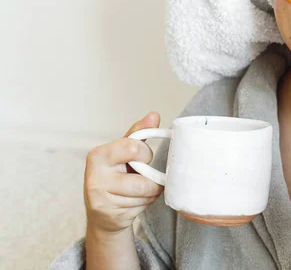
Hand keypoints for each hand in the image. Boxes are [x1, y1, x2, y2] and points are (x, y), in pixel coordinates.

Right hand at [84, 112, 163, 233]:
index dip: (145, 154)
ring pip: (146, 193)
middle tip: (141, 176)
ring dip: (150, 192)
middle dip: (151, 177)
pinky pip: (142, 207)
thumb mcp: (124, 151)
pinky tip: (134, 202)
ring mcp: (101, 199)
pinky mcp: (111, 216)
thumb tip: (154, 115)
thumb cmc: (115, 175)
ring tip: (139, 190)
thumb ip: (139, 133)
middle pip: (144, 177)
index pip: (134, 148)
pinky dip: (145, 204)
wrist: (102, 213)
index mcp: (98, 155)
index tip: (141, 157)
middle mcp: (95, 177)